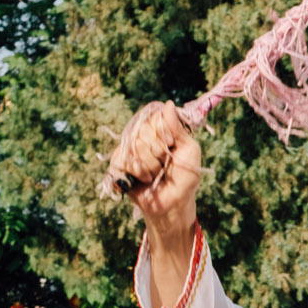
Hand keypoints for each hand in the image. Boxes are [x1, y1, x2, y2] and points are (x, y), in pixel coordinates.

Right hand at [109, 101, 200, 240]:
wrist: (174, 203)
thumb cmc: (186, 177)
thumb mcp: (189, 150)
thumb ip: (178, 128)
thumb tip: (167, 104)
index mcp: (159, 131)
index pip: (153, 117)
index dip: (164, 132)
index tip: (172, 145)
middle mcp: (142, 137)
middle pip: (143, 131)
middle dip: (158, 151)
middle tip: (164, 164)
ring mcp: (129, 150)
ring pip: (134, 145)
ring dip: (150, 165)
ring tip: (155, 175)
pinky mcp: (118, 165)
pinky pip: (123, 159)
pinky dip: (137, 172)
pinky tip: (144, 180)